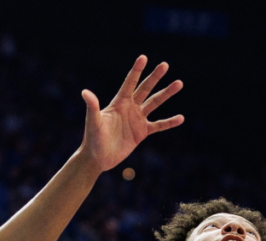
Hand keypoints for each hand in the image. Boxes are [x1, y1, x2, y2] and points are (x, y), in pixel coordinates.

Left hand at [79, 56, 183, 171]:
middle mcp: (129, 107)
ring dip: (166, 94)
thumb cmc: (93, 138)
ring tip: (179, 83)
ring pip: (154, 103)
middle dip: (155, 77)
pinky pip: (159, 125)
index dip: (136, 71)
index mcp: (119, 102)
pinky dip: (169, 122)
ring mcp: (137, 119)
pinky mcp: (142, 132)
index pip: (129, 83)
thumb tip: (85, 92)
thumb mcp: (93, 121)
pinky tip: (180, 118)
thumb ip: (92, 106)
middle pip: (145, 89)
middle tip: (165, 65)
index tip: (144, 57)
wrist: (98, 157)